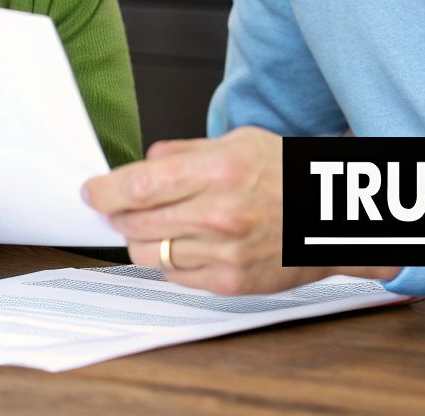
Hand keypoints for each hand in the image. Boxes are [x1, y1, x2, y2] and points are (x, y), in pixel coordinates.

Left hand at [82, 127, 400, 294]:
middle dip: (118, 214)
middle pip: (134, 223)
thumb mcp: (239, 141)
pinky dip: (171, 260)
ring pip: (146, 253)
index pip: (138, 185)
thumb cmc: (287, 176)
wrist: (332, 219)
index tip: (92, 191)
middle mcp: (219, 214)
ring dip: (142, 239)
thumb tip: (143, 163)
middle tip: (120, 206)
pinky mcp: (228, 282)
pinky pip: (174, 275)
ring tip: (161, 225)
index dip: (104, 191)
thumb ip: (185, 152)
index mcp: (218, 171)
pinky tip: (190, 243)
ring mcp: (223, 252)